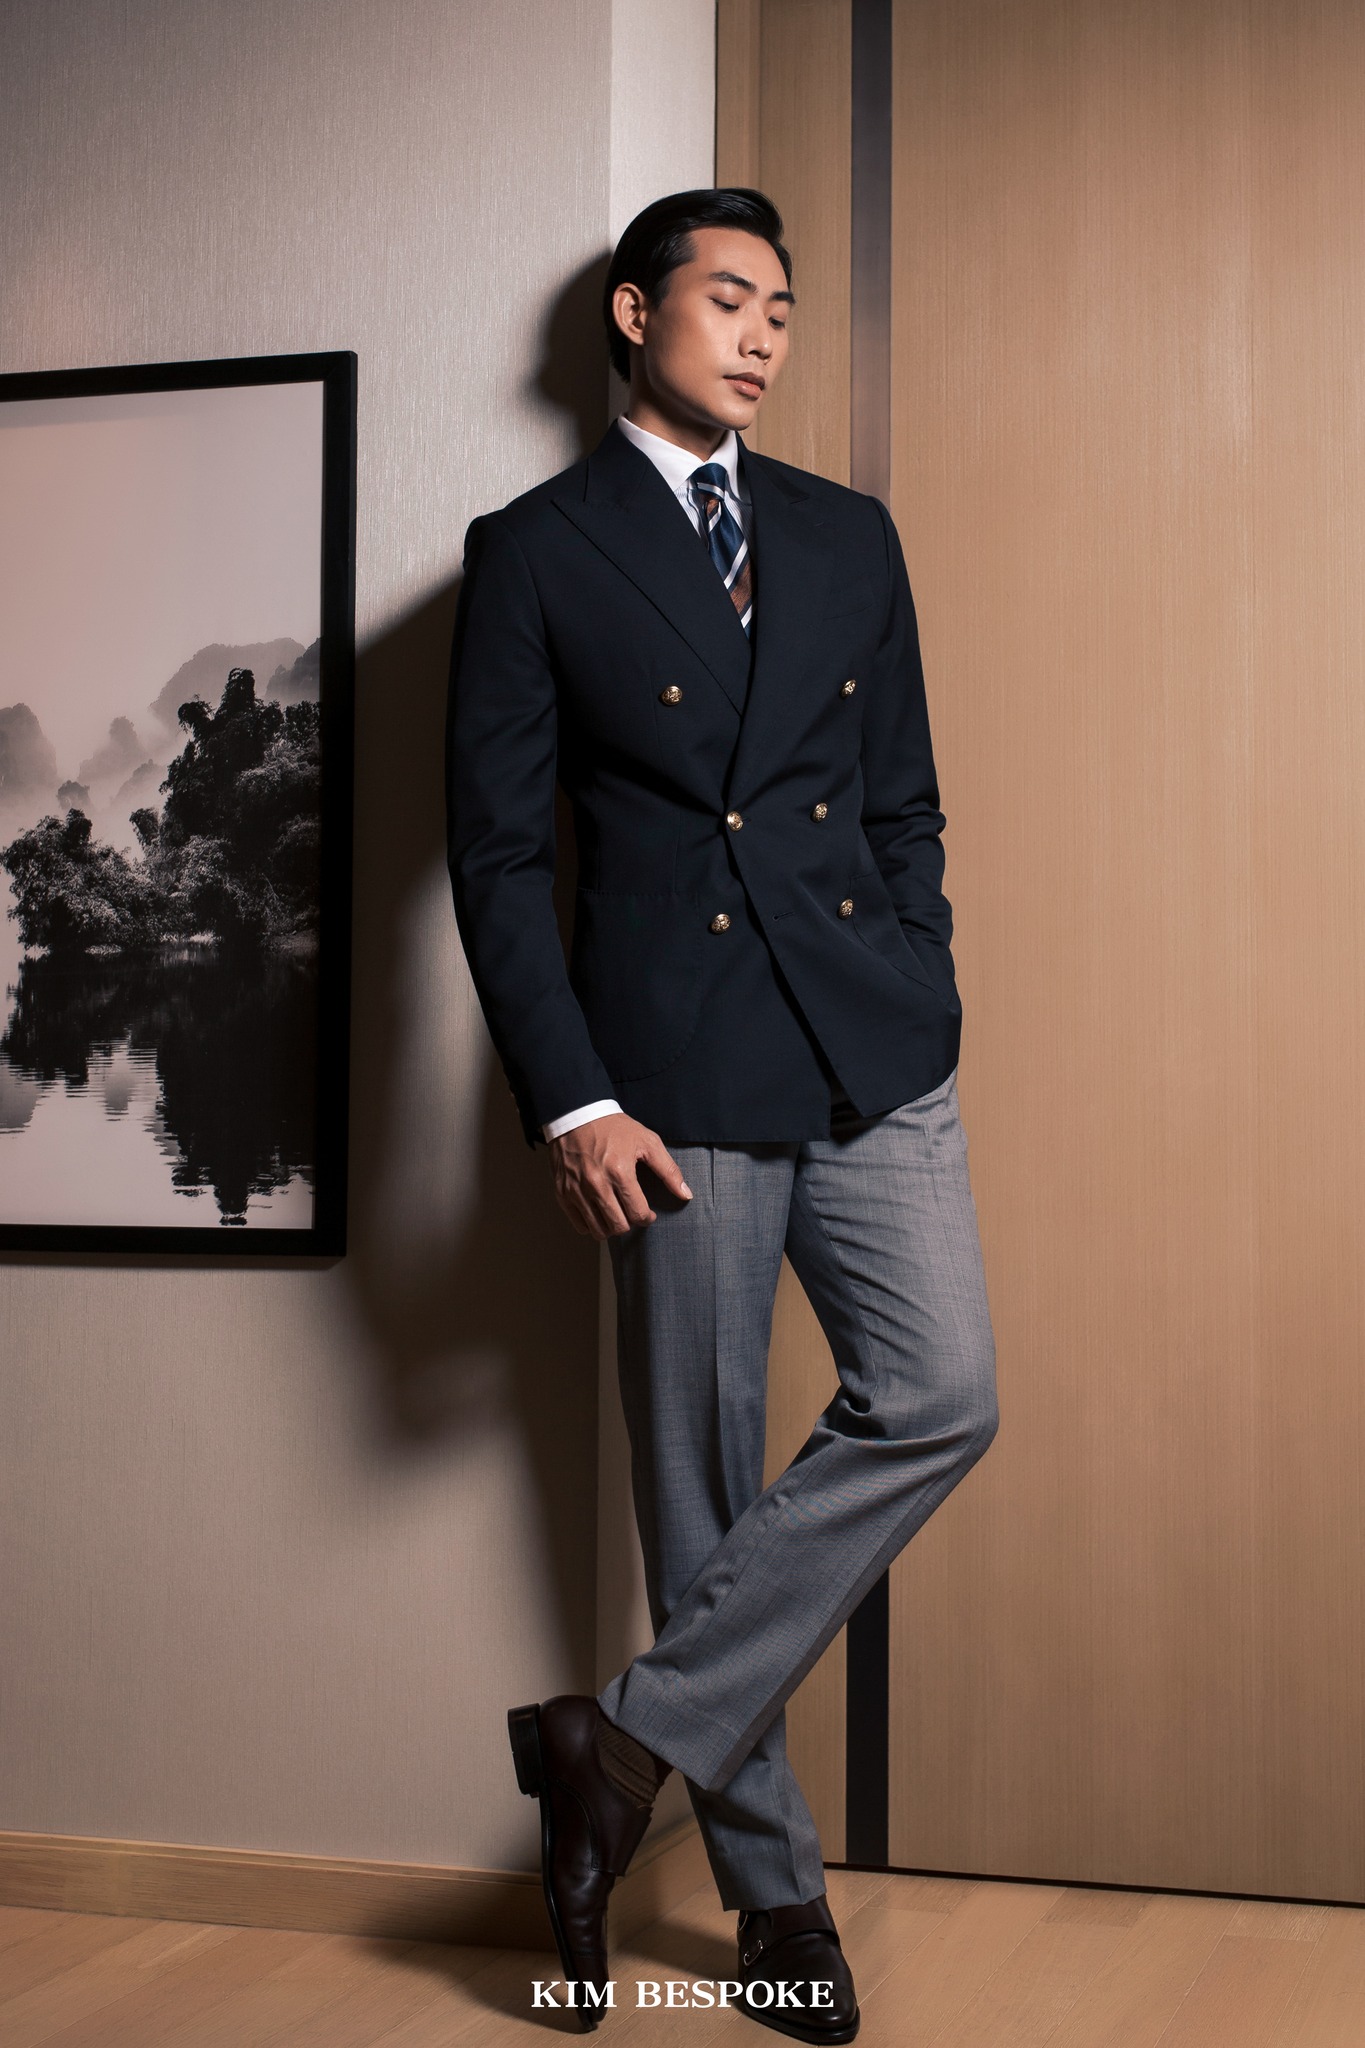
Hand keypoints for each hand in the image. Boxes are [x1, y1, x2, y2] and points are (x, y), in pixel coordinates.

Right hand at [549, 1113, 692, 1239]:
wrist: (577, 1116)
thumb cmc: (613, 1128)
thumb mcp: (647, 1142)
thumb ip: (669, 1170)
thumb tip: (685, 1194)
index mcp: (619, 1172)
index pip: (638, 1213)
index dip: (647, 1218)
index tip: (648, 1214)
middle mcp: (596, 1184)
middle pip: (618, 1226)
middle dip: (630, 1223)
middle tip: (632, 1213)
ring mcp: (576, 1190)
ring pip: (598, 1230)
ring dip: (611, 1227)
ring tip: (616, 1215)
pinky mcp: (562, 1192)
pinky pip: (579, 1225)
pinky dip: (591, 1225)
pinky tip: (598, 1213)